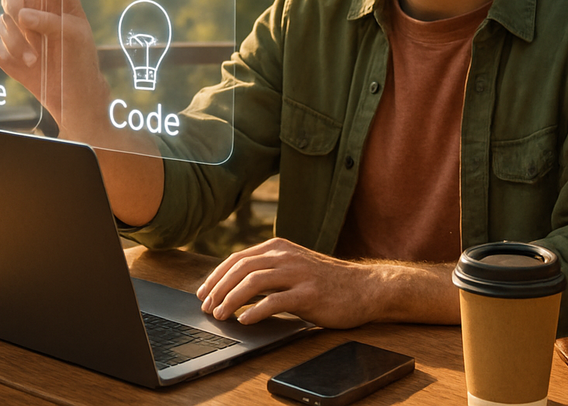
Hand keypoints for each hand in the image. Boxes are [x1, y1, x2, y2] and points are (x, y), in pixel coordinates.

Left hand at [0, 0, 163, 225]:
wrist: (86, 114)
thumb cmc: (54, 85)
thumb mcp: (23, 62)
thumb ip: (8, 40)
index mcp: (55, 6)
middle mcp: (65, 7)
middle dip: (5, 2)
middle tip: (16, 31)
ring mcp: (73, 20)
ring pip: (19, 6)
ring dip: (11, 36)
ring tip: (29, 62)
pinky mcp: (79, 36)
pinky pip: (44, 19)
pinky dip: (33, 23)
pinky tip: (26, 33)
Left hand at [197, 238, 385, 328]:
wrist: (364, 288)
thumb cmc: (326, 281)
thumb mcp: (294, 266)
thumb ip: (268, 270)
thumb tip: (233, 286)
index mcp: (279, 247)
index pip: (238, 258)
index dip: (216, 276)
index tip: (203, 293)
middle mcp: (286, 256)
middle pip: (241, 268)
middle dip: (218, 289)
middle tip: (207, 307)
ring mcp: (298, 273)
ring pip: (253, 282)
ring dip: (231, 300)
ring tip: (221, 315)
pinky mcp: (309, 294)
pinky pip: (275, 301)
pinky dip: (256, 312)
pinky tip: (246, 321)